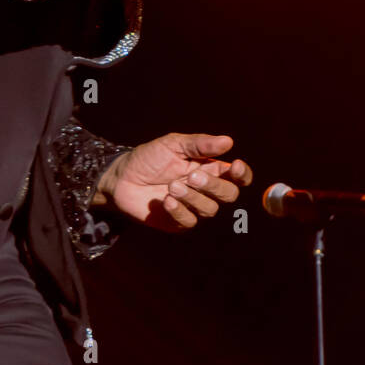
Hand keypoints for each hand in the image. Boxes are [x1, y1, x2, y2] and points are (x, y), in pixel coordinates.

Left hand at [93, 132, 252, 231]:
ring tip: (171, 187)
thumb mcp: (173, 144)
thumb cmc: (149, 158)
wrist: (122, 177)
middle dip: (214, 186)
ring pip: (210, 210)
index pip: (238, 176)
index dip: (242, 174)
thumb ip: (200, 144)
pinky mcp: (178, 222)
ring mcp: (193, 208)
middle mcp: (206, 190)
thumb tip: (228, 142)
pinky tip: (166, 201)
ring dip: (192, 198)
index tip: (235, 166)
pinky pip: (189, 222)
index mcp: (210, 168)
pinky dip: (179, 211)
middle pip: (229, 195)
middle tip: (192, 176)